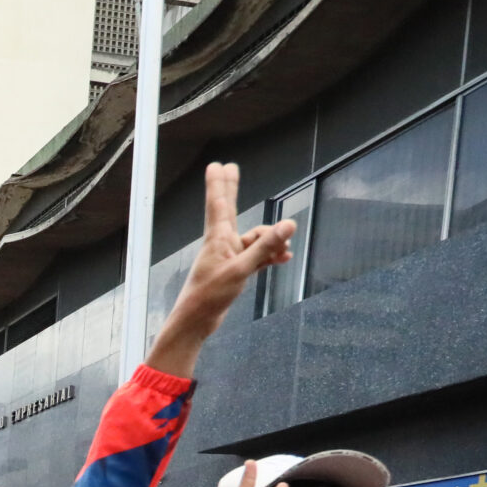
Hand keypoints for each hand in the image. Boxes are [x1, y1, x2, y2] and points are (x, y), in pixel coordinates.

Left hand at [147, 163, 296, 377]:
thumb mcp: (241, 269)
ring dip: (269, 241)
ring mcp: (228, 256)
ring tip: (285, 250)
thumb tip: (289, 224)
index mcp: (217, 238)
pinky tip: (284, 258)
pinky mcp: (234, 271)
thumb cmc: (211, 295)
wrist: (197, 321)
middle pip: (229, 209)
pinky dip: (269, 256)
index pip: (219, 203)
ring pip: (252, 239)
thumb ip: (266, 247)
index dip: (220, 183)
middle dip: (231, 188)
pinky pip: (255, 256)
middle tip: (230, 168)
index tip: (218, 165)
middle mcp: (221, 243)